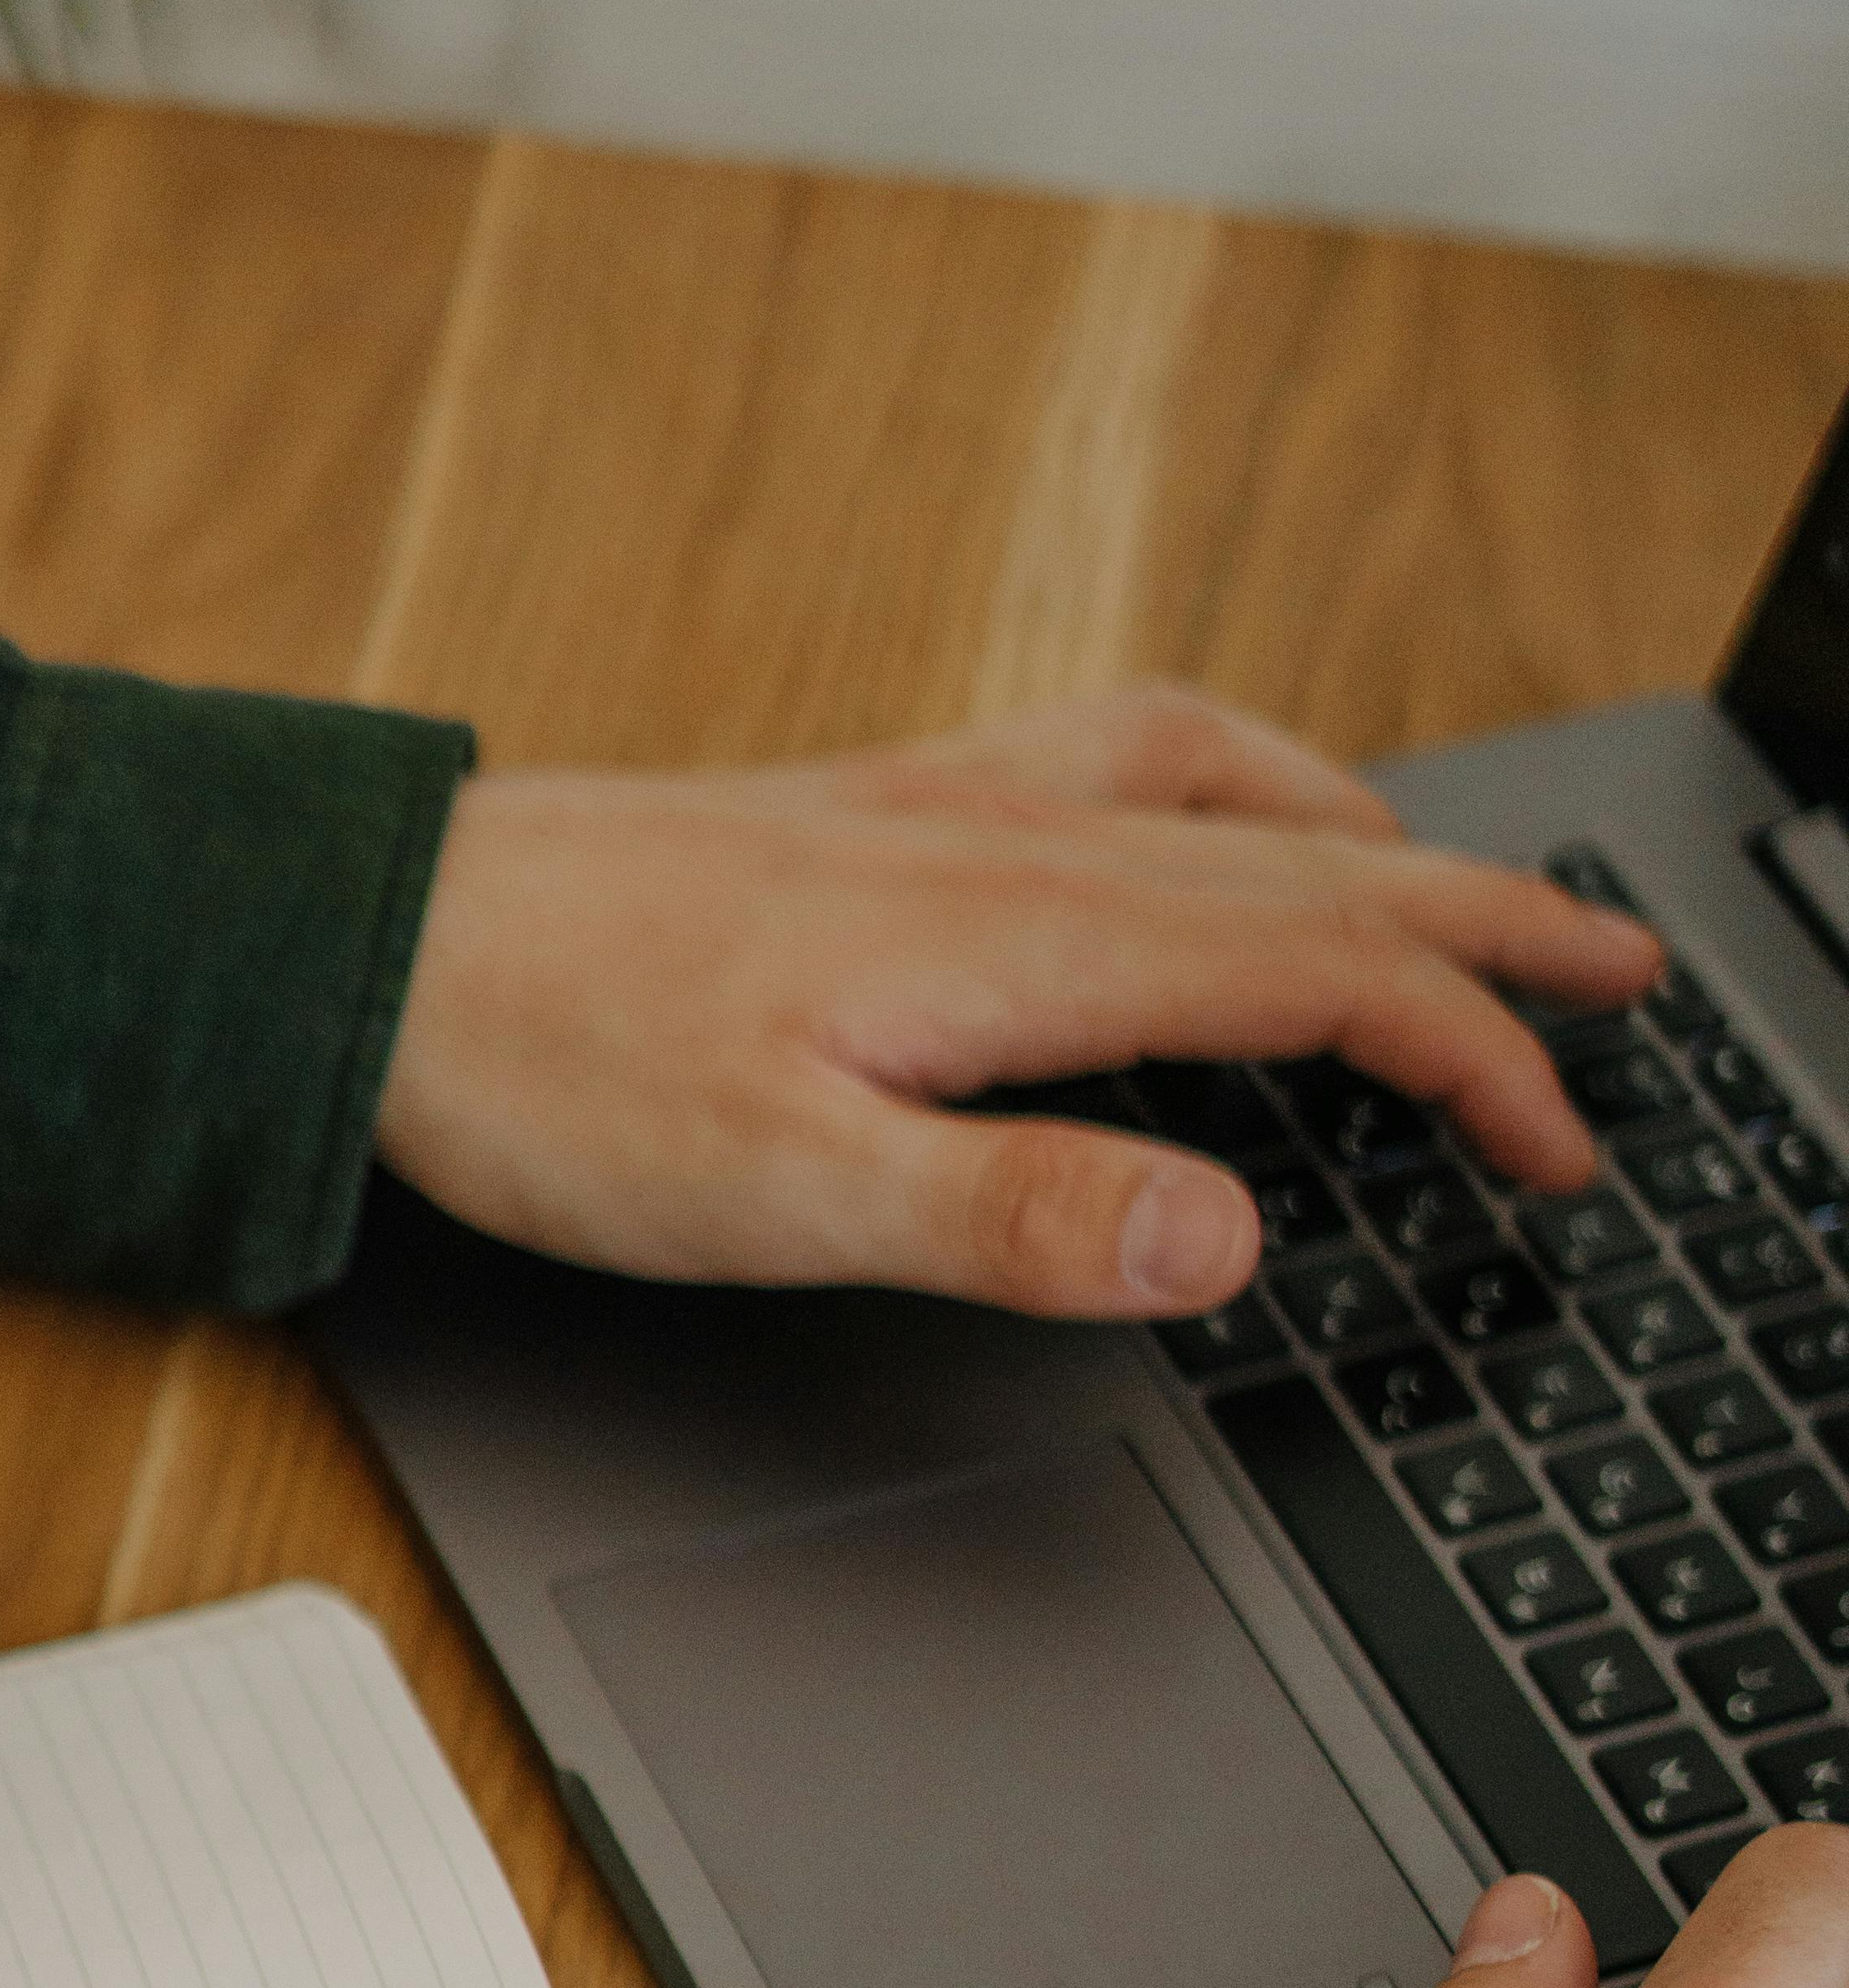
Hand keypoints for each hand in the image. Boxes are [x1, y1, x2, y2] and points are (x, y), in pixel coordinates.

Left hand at [371, 687, 1662, 1322]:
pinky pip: (1109, 756)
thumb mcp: (782, 1193)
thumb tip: (1223, 1231)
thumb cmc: (544, 1071)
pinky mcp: (869, 811)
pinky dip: (1225, 780)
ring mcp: (938, 811)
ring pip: (1225, 797)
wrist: (369, 946)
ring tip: (1474, 896)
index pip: (1319, 981)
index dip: (1470, 1062)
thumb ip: (1015, 1213)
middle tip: (1619, 984)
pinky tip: (1217, 813)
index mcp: (1010, 943)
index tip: (1558, 1142)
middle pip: (1313, 872)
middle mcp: (998, 844)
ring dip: (1378, 846)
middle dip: (1490, 935)